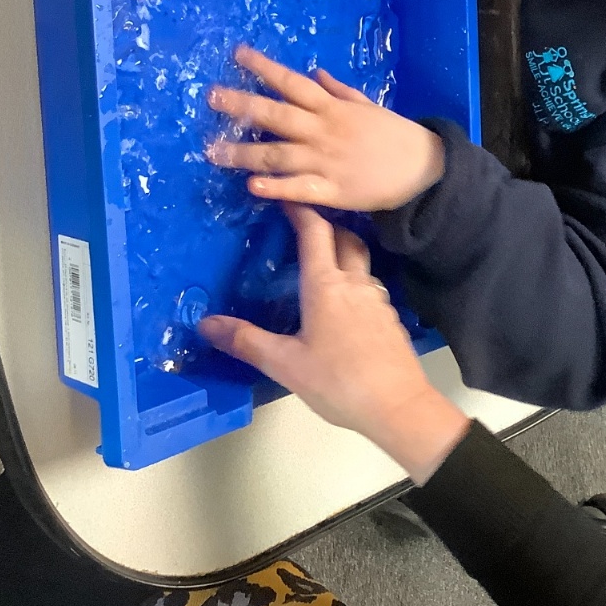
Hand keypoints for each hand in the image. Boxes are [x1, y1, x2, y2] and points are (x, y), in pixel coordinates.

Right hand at [198, 204, 469, 482]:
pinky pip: (369, 286)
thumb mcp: (286, 364)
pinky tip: (342, 303)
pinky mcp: (390, 317)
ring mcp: (377, 299)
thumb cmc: (339, 382)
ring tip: (319, 263)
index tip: (285, 199)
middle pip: (344, 238)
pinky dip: (353, 280)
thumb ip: (247, 341)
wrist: (399, 405)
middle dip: (325, 226)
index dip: (300, 210)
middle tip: (302, 226)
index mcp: (326, 286)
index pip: (315, 232)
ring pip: (360, 261)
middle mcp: (355, 282)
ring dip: (341, 252)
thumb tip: (206, 323)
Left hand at [207, 46, 445, 210]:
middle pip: (276, 115)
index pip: (291, 83)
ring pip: (277, 155)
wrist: (423, 171)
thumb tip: (313, 73)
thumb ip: (338, 91)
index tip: (237, 55)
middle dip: (241, 106)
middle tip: (211, 98)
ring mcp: (325, 162)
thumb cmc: (394, 135)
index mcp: (332, 107)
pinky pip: (298, 189)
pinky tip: (252, 186)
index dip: (263, 68)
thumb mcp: (368, 105)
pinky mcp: (331, 191)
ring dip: (243, 153)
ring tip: (213, 151)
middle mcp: (323, 131)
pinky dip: (275, 187)